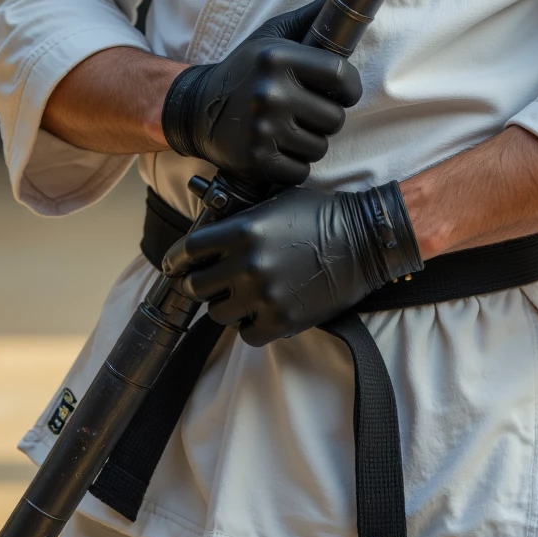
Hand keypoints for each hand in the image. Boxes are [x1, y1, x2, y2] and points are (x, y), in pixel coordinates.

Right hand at [160, 0, 361, 187]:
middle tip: (305, 111)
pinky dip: (294, 164)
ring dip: (310, 141)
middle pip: (334, 116)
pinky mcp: (256, 158)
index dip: (349, 87)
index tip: (342, 92)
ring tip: (289, 128)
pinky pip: (301, 169)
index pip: (340, 74)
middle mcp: (269, 91)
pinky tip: (278, 148)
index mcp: (276, 57)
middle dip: (325, 117)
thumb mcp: (271, 36)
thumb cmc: (245, 70)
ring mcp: (262, 127)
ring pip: (320, 146)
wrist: (197, 109)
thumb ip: (309, 18)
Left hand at [162, 182, 422, 346]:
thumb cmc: (320, 214)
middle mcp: (246, 264)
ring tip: (241, 296)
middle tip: (213, 282)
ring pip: (218, 313)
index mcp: (241, 230)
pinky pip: (246, 334)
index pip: (188, 250)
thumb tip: (211, 234)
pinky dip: (249, 326)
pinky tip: (260, 312)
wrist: (363, 239)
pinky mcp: (281, 321)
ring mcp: (263, 295)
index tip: (173, 266)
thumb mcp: (274, 202)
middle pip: (197, 286)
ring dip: (225, 305)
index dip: (176, 259)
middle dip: (201, 283)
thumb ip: (240, 219)